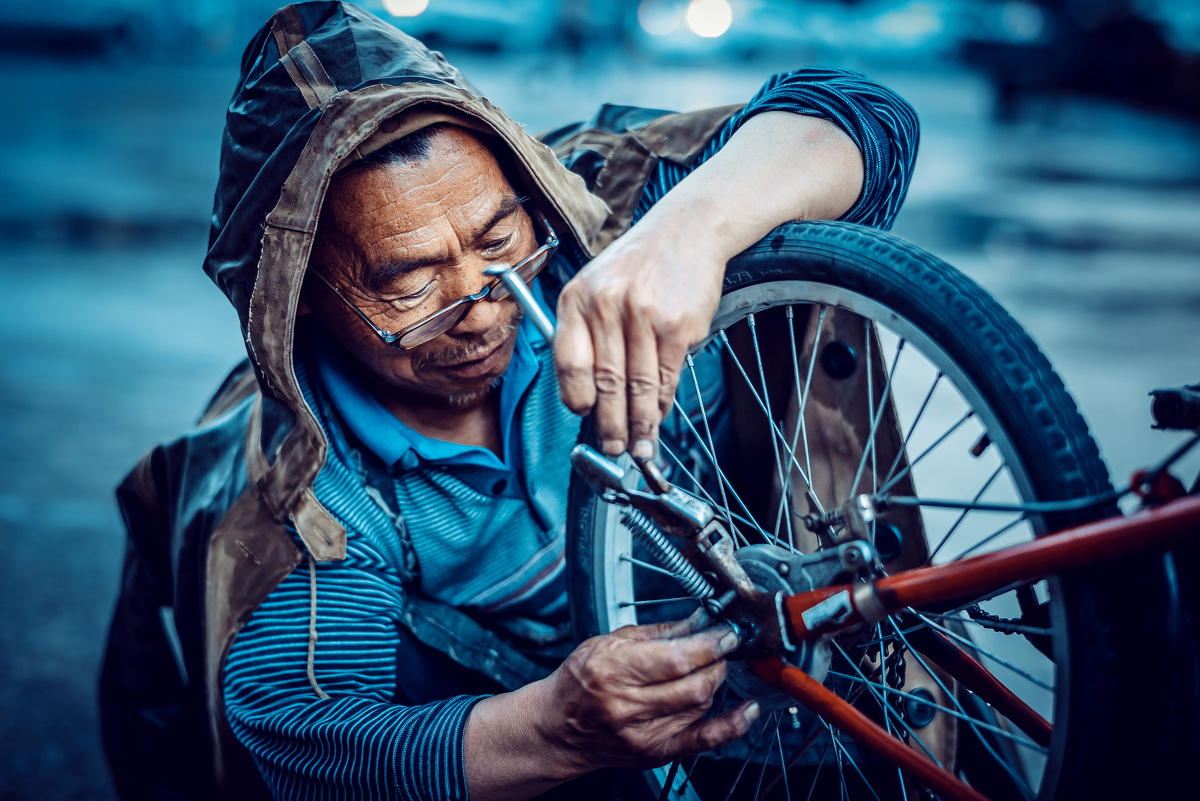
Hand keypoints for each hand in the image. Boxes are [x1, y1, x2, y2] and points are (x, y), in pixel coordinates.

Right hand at [463, 618, 758, 799]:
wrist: (557, 728)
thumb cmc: (580, 681)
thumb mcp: (609, 643)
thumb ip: (658, 633)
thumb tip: (699, 622)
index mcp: (613, 670)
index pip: (677, 659)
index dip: (710, 645)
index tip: (727, 632)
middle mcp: (627, 706)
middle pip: (694, 686)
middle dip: (718, 662)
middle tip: (723, 648)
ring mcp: (642, 734)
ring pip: (700, 705)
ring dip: (714, 683)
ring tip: (710, 668)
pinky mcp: (654, 753)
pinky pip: (703, 741)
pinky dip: (731, 725)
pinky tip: (747, 710)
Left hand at [553, 112, 861, 459]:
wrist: (688, 231)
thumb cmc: (638, 265)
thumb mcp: (596, 285)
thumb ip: (586, 333)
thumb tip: (587, 397)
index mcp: (577, 299)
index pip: (568, 362)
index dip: (576, 399)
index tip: (585, 418)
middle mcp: (606, 306)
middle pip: (605, 382)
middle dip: (610, 424)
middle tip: (614, 448)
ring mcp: (643, 315)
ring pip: (639, 386)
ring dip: (640, 424)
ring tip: (640, 447)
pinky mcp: (678, 325)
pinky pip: (667, 376)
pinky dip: (664, 403)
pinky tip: (661, 415)